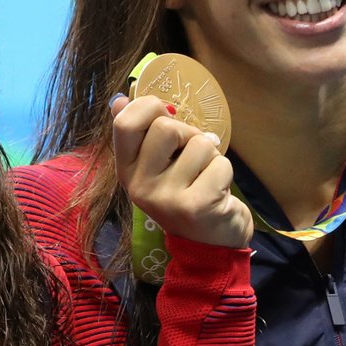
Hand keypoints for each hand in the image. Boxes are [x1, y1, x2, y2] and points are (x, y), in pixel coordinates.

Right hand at [112, 94, 250, 248]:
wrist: (209, 245)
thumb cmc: (185, 195)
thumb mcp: (156, 166)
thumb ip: (140, 133)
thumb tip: (120, 100)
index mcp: (126, 170)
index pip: (125, 123)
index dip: (149, 107)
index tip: (165, 116)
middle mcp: (139, 185)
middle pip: (166, 126)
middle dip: (189, 133)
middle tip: (192, 156)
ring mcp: (166, 198)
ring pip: (200, 143)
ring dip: (211, 155)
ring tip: (205, 176)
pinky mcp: (197, 206)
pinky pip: (220, 164)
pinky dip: (225, 172)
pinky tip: (217, 191)